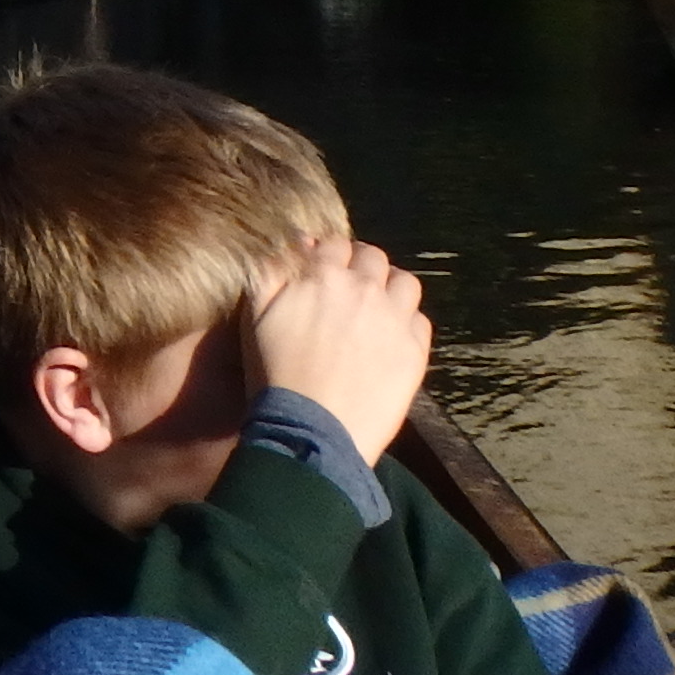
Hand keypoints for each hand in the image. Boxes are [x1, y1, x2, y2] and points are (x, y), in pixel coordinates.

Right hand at [245, 237, 428, 467]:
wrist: (310, 431)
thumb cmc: (274, 376)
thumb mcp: (253, 317)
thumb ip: (271, 272)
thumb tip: (296, 243)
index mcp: (322, 275)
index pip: (334, 244)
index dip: (328, 255)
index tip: (323, 270)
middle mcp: (364, 288)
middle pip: (373, 257)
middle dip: (361, 266)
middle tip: (351, 288)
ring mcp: (394, 319)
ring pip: (404, 283)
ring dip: (390, 288)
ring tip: (378, 307)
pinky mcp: (414, 351)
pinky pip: (420, 320)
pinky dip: (407, 321)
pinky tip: (391, 337)